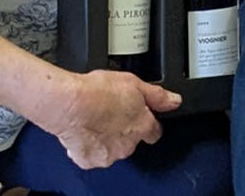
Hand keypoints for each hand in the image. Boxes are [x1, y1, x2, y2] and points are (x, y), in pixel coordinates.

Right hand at [36, 68, 176, 168]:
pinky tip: (84, 129)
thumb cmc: (97, 92)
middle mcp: (128, 145)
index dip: (148, 123)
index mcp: (142, 126)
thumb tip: (174, 100)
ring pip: (112, 148)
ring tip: (96, 119)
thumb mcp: (134, 83)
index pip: (154, 131)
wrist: (69, 104)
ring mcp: (109, 154)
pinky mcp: (89, 160)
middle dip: (124, 129)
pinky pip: (92, 155)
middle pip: (132, 140)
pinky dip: (89, 145)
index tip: (140, 116)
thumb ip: (157, 95)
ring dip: (107, 138)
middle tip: (112, 112)